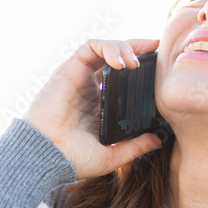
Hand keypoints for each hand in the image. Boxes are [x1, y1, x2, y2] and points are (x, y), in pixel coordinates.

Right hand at [24, 38, 162, 178]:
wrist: (46, 156)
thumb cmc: (73, 159)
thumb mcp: (111, 155)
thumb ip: (135, 147)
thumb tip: (158, 140)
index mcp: (100, 107)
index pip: (124, 80)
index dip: (142, 71)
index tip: (161, 68)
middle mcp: (91, 89)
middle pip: (117, 59)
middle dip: (138, 50)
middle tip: (157, 50)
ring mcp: (80, 78)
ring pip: (106, 49)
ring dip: (125, 47)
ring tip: (137, 61)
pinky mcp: (69, 69)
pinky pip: (91, 47)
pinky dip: (108, 47)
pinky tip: (121, 62)